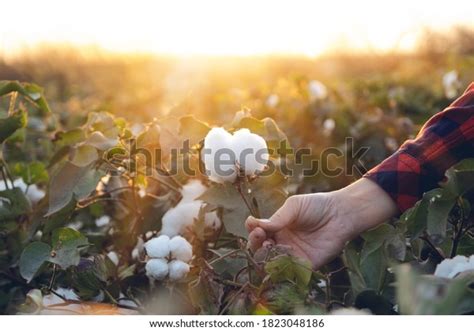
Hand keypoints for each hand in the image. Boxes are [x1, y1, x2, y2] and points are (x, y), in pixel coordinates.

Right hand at [245, 178, 397, 268]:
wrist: (341, 214)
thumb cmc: (317, 206)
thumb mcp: (294, 206)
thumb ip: (278, 217)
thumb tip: (256, 224)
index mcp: (277, 228)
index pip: (258, 234)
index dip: (253, 232)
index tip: (254, 226)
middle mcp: (282, 243)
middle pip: (261, 250)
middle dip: (256, 244)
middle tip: (260, 236)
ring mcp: (293, 255)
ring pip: (272, 263)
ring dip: (266, 257)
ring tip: (269, 246)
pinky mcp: (305, 266)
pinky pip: (289, 273)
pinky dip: (280, 270)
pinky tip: (279, 261)